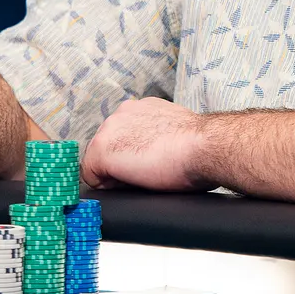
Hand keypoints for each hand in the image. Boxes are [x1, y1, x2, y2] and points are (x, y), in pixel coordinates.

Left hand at [82, 97, 207, 191]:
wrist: (203, 146)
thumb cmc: (200, 147)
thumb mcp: (176, 134)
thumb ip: (160, 135)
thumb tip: (158, 153)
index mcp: (142, 108)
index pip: (124, 136)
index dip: (133, 156)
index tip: (149, 165)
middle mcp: (123, 111)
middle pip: (109, 146)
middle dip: (122, 163)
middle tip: (146, 174)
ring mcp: (109, 129)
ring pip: (99, 159)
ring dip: (114, 172)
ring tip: (141, 178)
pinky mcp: (100, 149)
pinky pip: (91, 175)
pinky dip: (106, 185)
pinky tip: (129, 183)